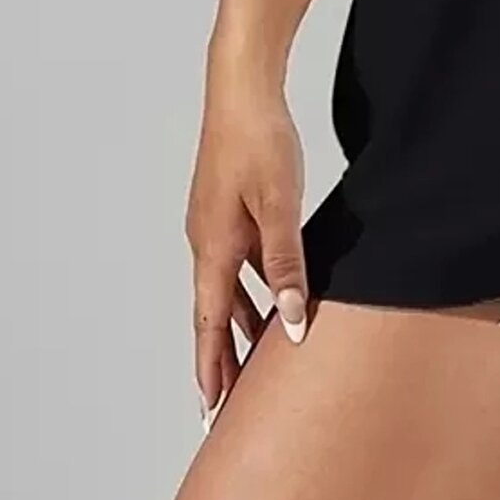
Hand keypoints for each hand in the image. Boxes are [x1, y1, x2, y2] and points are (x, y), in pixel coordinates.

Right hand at [185, 53, 308, 425]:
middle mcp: (206, 242)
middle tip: (226, 403)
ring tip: (250, 363)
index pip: (210, 324)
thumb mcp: (280, 207)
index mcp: (214, 248)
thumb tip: (293, 321)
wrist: (242, 90)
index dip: (212, 368)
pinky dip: (248, 291)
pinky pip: (236, 265)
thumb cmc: (260, 142)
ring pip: (225, 290)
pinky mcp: (227, 209)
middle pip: (212, 314)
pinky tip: (268, 298)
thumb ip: (287, 265)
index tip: (212, 410)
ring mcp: (214, 225)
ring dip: (236, 326)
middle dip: (220, 358)